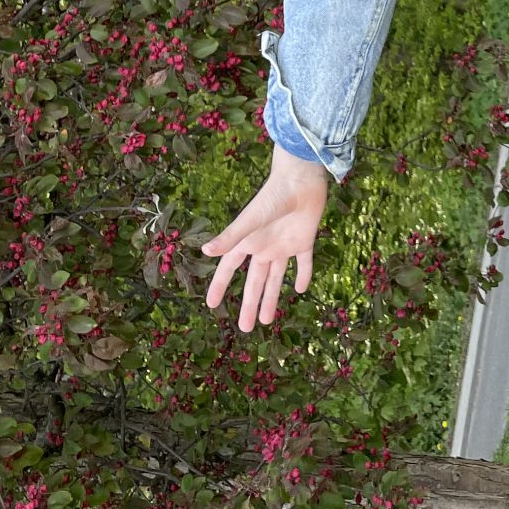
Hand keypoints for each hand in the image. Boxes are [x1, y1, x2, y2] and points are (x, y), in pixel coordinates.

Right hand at [201, 146, 328, 331]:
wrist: (301, 179)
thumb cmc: (272, 197)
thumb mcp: (250, 220)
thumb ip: (231, 237)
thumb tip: (204, 251)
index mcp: (248, 242)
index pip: (229, 269)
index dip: (220, 286)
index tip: (212, 305)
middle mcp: (263, 247)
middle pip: (254, 282)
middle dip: (249, 304)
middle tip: (244, 329)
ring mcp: (284, 245)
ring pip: (276, 278)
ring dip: (271, 298)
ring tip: (266, 321)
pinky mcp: (304, 241)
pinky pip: (304, 263)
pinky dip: (303, 275)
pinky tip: (300, 289)